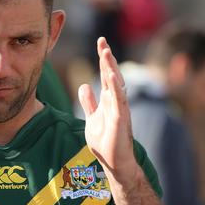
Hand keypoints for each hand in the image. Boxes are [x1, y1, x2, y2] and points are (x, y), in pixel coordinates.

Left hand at [78, 37, 136, 185]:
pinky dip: (115, 88)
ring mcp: (119, 110)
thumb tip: (84, 86)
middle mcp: (115, 102)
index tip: (100, 42)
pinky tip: (112, 76)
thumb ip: (89, 103)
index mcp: (108, 100)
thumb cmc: (105, 142)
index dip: (103, 59)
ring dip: (111, 69)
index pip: (105, 75)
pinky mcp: (120, 121)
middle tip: (102, 41)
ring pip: (116, 85)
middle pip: (111, 75)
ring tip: (106, 53)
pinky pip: (119, 101)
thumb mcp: (92, 118)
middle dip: (107, 59)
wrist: (115, 163)